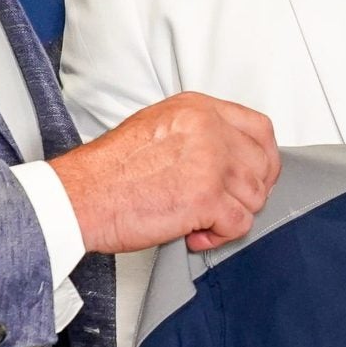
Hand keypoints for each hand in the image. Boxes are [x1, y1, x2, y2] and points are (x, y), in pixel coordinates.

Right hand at [50, 93, 277, 253]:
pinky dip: (219, 236)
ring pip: (254, 197)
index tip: (255, 176)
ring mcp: (211, 163)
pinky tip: (194, 234)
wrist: (81, 196)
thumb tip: (227, 156)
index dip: (264, 159)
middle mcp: (209, 130)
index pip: (259, 129)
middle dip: (248, 193)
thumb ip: (197, 134)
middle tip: (224, 206)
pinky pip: (239, 224)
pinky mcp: (206, 198)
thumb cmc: (108, 170)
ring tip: (200, 221)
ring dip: (230, 216)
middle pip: (262, 165)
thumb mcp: (157, 126)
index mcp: (198, 109)